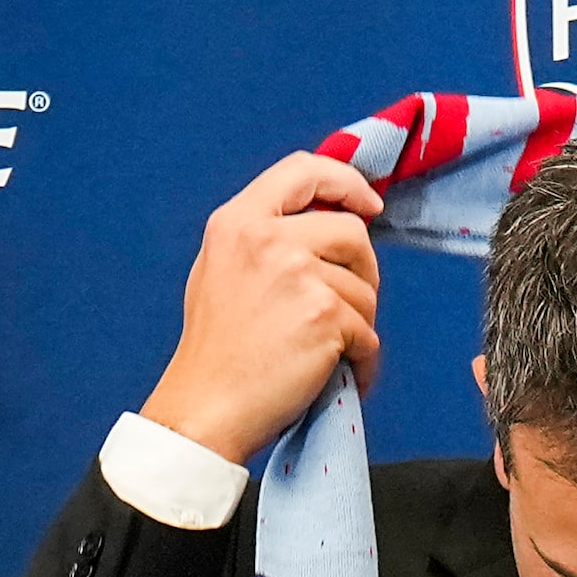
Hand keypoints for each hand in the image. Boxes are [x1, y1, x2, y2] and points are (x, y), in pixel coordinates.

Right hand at [141, 153, 384, 464]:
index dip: (346, 183)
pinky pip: (369, 334)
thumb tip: (327, 223)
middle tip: (350, 309)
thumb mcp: (222, 269)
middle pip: (352, 233)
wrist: (207, 407)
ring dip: (360, 326)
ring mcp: (298, 275)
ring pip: (366, 290)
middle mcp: (267, 239)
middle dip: (364, 272)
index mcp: (238, 221)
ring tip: (330, 353)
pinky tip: (340, 376)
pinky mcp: (324, 316)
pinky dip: (362, 361)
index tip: (369, 205)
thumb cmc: (217, 351)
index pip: (303, 170)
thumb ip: (266, 237)